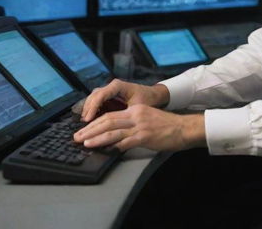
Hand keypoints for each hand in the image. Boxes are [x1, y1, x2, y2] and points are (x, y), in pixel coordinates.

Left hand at [73, 105, 205, 151]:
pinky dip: (114, 147)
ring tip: (85, 143)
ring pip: (113, 131)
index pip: (110, 115)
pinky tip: (106, 150)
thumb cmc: (166, 126)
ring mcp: (140, 126)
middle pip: (108, 121)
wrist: (183, 128)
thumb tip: (116, 136)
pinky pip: (125, 142)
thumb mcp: (147, 118)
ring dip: (97, 138)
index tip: (84, 130)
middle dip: (90, 130)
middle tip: (78, 137)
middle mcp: (136, 115)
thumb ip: (132, 124)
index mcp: (135, 110)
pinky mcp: (145, 136)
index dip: (95, 123)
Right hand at [80, 79, 169, 122]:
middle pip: (94, 95)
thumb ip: (126, 114)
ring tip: (85, 123)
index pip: (101, 94)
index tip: (88, 120)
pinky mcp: (109, 97)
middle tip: (83, 123)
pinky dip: (92, 110)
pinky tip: (89, 120)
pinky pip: (97, 101)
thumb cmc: (147, 100)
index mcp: (118, 86)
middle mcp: (112, 86)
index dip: (93, 107)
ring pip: (93, 98)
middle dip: (87, 109)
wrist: (154, 95)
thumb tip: (114, 127)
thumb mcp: (137, 107)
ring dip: (88, 109)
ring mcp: (110, 91)